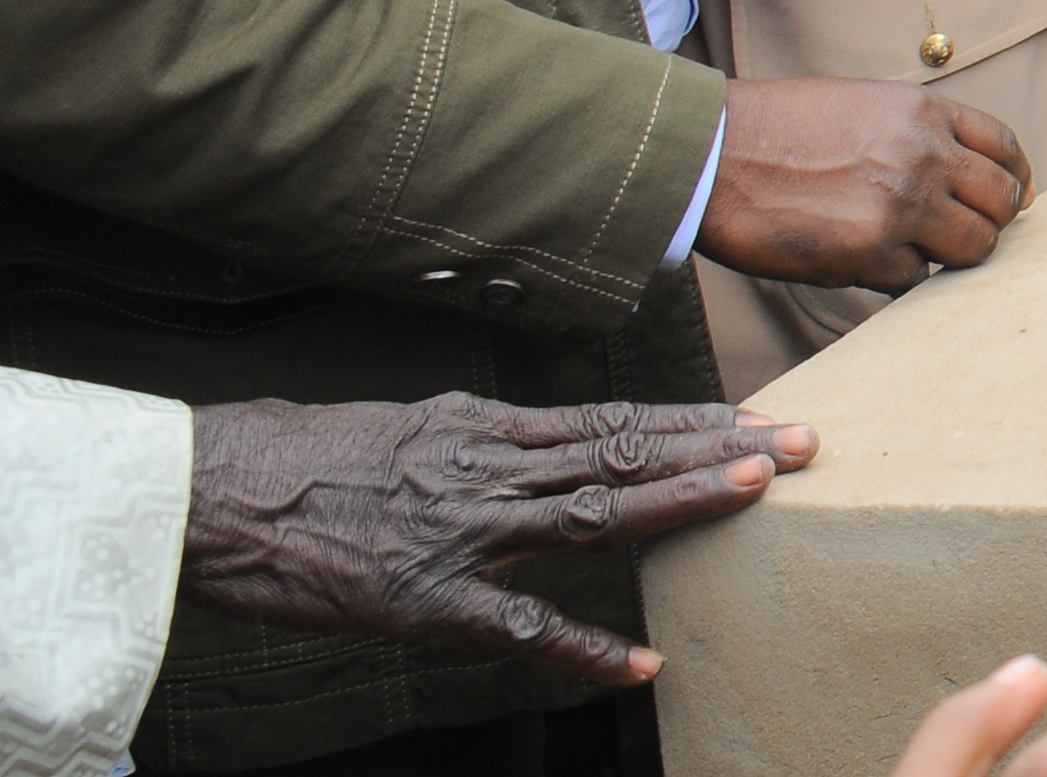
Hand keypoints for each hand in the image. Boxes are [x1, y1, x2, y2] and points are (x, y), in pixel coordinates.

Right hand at [179, 393, 809, 683]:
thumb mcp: (407, 425)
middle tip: (801, 441)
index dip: (689, 418)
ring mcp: (462, 532)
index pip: (611, 419)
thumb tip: (537, 433)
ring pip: (591, 510)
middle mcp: (488, 469)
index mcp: (484, 429)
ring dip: (678, 503)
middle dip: (717, 446)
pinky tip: (638, 662)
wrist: (216, 491)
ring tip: (756, 494)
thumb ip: (480, 437)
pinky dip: (581, 645)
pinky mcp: (426, 599)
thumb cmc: (306, 458)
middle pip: (623, 452)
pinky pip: (518, 626)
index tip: (759, 413)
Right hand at [697, 77, 1034, 293]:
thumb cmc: (775, 130)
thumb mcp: (861, 106)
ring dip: (950, 258)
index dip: (1014, 180)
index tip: (1011, 201)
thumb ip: (915, 134)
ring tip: (914, 254)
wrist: (710, 151)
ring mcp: (902, 205)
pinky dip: (895, 279)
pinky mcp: (869, 253)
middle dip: (989, 224)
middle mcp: (925, 154)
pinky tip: (863, 263)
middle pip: (1001, 203)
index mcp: (924, 112)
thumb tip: (960, 171)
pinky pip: (913, 281)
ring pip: (972, 248)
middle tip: (961, 237)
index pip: (1004, 148)